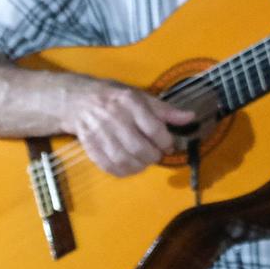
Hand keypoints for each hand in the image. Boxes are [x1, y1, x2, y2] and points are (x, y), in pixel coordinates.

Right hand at [66, 80, 194, 176]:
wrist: (79, 101)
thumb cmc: (116, 98)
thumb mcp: (142, 97)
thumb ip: (165, 110)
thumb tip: (190, 118)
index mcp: (129, 102)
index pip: (153, 128)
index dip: (166, 142)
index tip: (169, 145)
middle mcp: (114, 118)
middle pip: (138, 147)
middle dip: (154, 156)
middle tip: (157, 154)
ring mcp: (99, 134)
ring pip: (124, 159)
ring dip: (140, 165)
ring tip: (145, 161)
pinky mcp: (89, 147)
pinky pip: (109, 166)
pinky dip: (124, 171)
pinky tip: (131, 166)